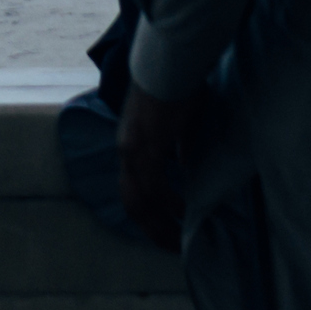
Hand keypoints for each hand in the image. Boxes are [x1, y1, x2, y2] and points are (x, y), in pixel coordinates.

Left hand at [116, 83, 203, 246]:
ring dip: (160, 222)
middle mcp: (127, 150)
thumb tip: (183, 165)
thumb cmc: (178, 88)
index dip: (145, 213)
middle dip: (150, 228)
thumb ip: (177, 146)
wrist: (171, 63)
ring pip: (140, 198)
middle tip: (170, 246)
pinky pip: (154, 183)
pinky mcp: (148, 144)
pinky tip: (181, 213)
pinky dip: (167, 202)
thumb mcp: (176, 124)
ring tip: (178, 240)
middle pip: (131, 201)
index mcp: (131, 145)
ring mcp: (134, 148)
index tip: (163, 230)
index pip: (131, 189)